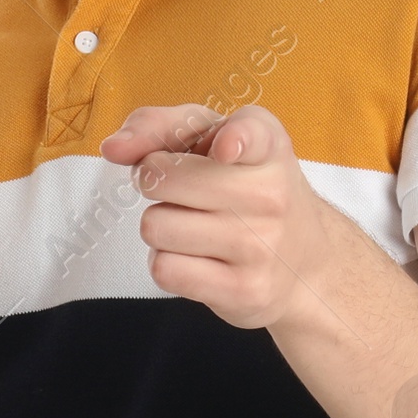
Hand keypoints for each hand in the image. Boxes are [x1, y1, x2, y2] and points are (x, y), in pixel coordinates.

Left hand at [98, 104, 333, 331]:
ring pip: (155, 226)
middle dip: (155, 182)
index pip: (250, 135)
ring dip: (161, 226)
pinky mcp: (244, 291)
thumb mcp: (214, 140)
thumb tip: (113, 148)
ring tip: (196, 227)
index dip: (233, 140)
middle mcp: (272, 194)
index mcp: (267, 145)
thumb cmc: (244, 188)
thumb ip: (159, 127)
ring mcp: (260, 246)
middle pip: (161, 177)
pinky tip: (199, 257)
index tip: (226, 149)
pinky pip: (164, 269)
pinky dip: (168, 263)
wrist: (304, 261)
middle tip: (185, 192)